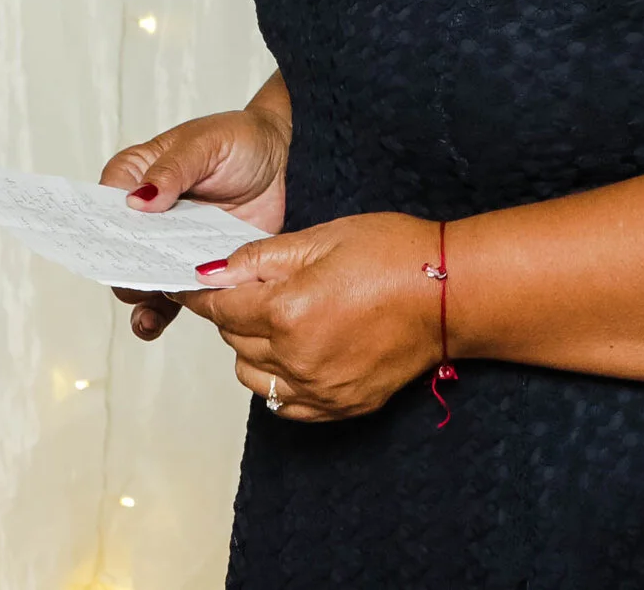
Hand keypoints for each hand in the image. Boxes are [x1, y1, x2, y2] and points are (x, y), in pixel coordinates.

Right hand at [98, 106, 289, 341]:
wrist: (287, 163)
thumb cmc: (241, 140)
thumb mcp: (206, 143)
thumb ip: (173, 169)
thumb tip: (137, 200)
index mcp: (139, 174)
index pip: (106, 202)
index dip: (102, 226)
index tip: (108, 248)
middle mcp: (149, 214)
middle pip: (120, 248)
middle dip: (123, 269)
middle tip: (136, 283)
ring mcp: (172, 244)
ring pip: (142, 277)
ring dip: (139, 299)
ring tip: (146, 317)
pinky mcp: (197, 266)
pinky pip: (174, 295)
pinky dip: (165, 311)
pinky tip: (158, 322)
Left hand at [166, 210, 443, 422]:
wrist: (451, 293)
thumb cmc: (396, 255)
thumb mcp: (322, 238)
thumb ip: (262, 258)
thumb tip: (216, 271)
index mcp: (287, 311)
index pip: (220, 307)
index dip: (201, 291)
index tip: (191, 284)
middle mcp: (297, 357)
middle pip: (234, 339)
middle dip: (234, 313)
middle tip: (252, 288)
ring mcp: (319, 388)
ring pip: (252, 376)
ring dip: (252, 348)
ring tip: (281, 320)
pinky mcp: (341, 405)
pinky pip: (286, 405)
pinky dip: (279, 382)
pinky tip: (296, 354)